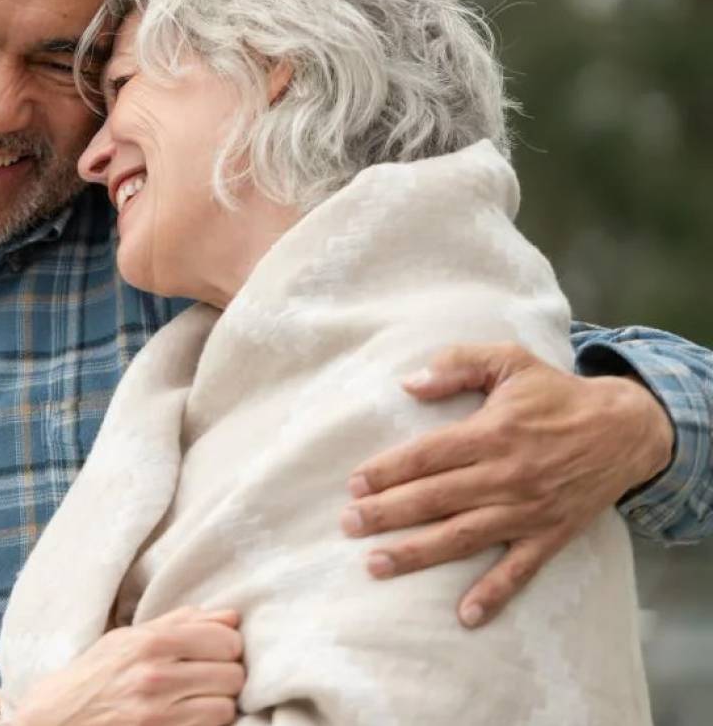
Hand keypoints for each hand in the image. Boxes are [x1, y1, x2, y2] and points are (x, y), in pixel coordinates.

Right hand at [16, 606, 244, 725]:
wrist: (61, 714)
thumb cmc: (98, 672)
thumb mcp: (130, 637)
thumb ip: (181, 622)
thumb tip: (231, 616)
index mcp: (149, 643)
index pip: (224, 639)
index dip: (228, 645)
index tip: (218, 649)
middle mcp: (155, 676)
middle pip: (232, 674)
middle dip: (227, 673)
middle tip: (210, 674)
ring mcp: (158, 712)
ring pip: (226, 705)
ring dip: (219, 701)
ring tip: (200, 696)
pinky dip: (208, 720)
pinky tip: (191, 712)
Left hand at [342, 342, 672, 627]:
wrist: (627, 430)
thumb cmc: (556, 395)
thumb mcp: (510, 361)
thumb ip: (458, 364)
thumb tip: (409, 384)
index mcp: (492, 433)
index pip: (427, 456)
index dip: (388, 471)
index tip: (354, 485)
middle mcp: (506, 475)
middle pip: (435, 498)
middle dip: (387, 513)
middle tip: (348, 525)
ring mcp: (528, 510)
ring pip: (464, 536)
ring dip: (418, 553)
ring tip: (376, 565)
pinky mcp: (550, 534)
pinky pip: (519, 569)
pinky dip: (494, 593)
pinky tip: (466, 615)